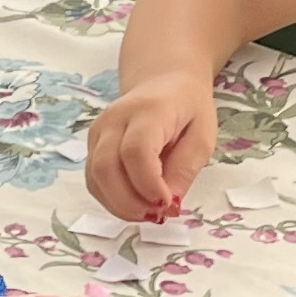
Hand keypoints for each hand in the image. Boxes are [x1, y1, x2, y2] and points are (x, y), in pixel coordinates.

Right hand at [85, 75, 217, 222]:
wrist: (163, 82)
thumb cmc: (188, 108)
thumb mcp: (203, 136)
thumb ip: (185, 169)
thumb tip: (167, 203)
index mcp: (148, 110)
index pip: (135, 151)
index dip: (148, 184)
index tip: (167, 203)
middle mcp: (115, 119)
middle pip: (106, 167)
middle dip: (129, 202)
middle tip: (157, 214)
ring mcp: (98, 132)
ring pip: (95, 177)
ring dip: (119, 205)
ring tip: (148, 212)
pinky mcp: (92, 146)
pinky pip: (94, 180)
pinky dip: (112, 200)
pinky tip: (134, 204)